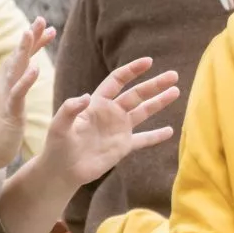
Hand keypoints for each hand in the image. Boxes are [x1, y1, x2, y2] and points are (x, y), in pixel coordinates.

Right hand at [0, 19, 55, 182]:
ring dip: (24, 50)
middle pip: (17, 56)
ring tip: (32, 32)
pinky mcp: (8, 112)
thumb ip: (12, 93)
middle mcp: (1, 87)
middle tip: (42, 19)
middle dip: (30, 37)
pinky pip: (17, 93)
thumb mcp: (6, 108)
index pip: (19, 59)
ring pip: (14, 69)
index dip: (33, 43)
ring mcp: (3, 98)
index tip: (48, 29)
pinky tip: (35, 68)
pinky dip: (25, 80)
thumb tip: (20, 82)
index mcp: (3, 86)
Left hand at [38, 56, 180, 186]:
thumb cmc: (57, 146)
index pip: (117, 81)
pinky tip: (171, 131)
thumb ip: (69, 109)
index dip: (132, 71)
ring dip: (160, 102)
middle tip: (173, 75)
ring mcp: (119, 129)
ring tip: (176, 91)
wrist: (62, 170)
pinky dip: (156, 136)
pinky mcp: (123, 147)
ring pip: (144, 112)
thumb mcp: (59, 126)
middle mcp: (111, 113)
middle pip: (137, 94)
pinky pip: (143, 140)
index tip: (148, 62)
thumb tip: (85, 97)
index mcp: (97, 103)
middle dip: (155, 84)